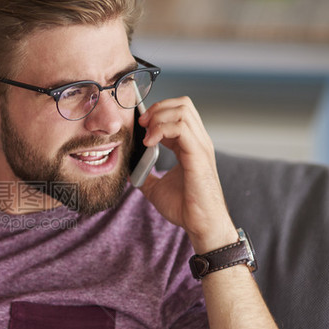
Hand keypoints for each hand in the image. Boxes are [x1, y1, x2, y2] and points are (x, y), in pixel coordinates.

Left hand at [136, 97, 236, 252]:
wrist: (200, 224)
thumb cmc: (185, 208)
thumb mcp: (156, 188)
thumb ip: (145, 175)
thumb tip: (129, 170)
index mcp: (190, 145)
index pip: (178, 112)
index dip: (158, 112)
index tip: (140, 124)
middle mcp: (198, 141)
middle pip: (183, 104)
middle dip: (158, 108)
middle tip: (142, 125)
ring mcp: (200, 146)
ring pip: (183, 110)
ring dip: (158, 117)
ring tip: (146, 135)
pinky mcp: (198, 155)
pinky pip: (182, 128)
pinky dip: (162, 129)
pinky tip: (150, 143)